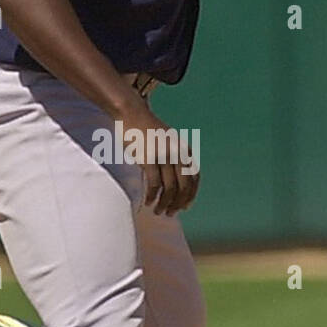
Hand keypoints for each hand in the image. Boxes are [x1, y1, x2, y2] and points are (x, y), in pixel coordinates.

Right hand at [114, 97, 200, 216]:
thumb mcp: (168, 141)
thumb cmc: (146, 130)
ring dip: (164, 204)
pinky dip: (151, 197)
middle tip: (170, 213)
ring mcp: (164, 156)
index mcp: (184, 150)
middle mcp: (177, 153)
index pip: (194, 178)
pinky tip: (147, 202)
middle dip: (178, 204)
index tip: (185, 207)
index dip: (191, 195)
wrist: (131, 113)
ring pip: (169, 189)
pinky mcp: (148, 159)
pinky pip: (154, 185)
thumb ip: (174, 157)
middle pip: (184, 187)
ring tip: (158, 211)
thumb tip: (176, 183)